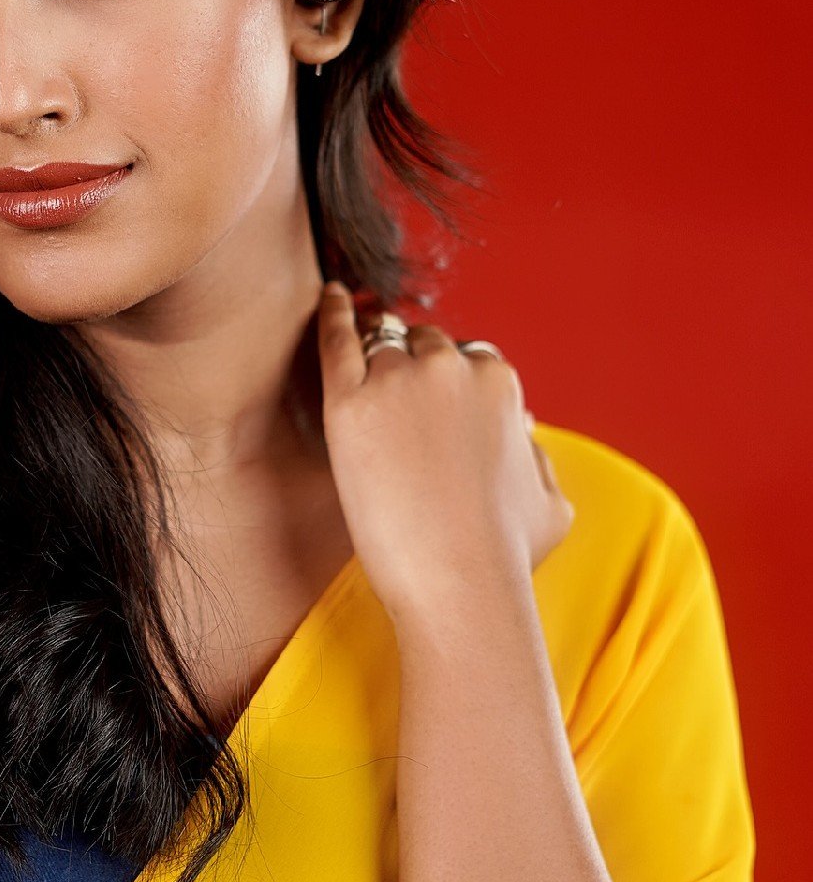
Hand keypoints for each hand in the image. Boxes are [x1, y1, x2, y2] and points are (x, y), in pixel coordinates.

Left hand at [315, 283, 574, 629]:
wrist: (460, 585)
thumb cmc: (506, 556)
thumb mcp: (552, 502)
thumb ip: (538, 457)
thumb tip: (525, 435)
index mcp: (499, 382)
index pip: (468, 359)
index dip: (450, 384)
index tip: (435, 410)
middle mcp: (452, 368)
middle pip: (422, 346)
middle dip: (413, 367)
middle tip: (396, 403)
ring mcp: (398, 381)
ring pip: (381, 345)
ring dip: (375, 357)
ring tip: (364, 378)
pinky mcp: (349, 403)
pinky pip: (336, 341)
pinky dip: (333, 314)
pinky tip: (329, 296)